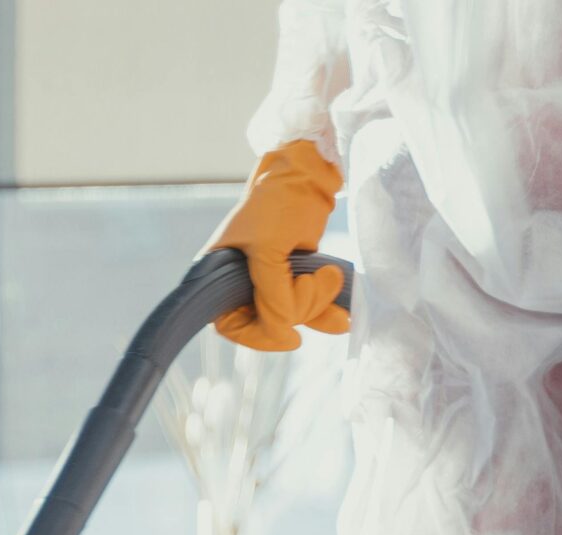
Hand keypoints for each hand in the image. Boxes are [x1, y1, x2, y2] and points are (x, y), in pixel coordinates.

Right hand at [207, 139, 349, 351]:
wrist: (309, 170)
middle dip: (298, 308)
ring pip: (292, 315)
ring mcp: (270, 278)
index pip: (231, 323)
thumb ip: (273, 296)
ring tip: (331, 277)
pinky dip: (326, 310)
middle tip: (317, 281)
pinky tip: (343, 316)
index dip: (259, 335)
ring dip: (317, 305)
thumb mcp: (270, 250)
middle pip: (267, 321)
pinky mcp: (295, 274)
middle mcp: (242, 280)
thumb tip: (285, 333)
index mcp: (218, 273)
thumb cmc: (278, 201)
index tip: (292, 338)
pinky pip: (309, 304)